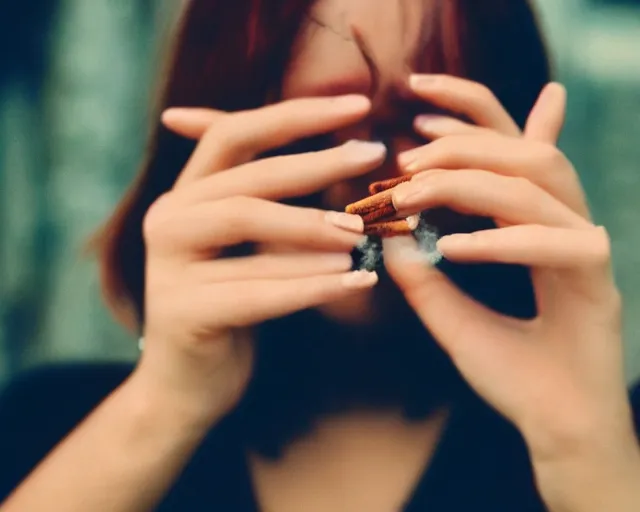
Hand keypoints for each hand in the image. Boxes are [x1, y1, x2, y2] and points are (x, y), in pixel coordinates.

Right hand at [136, 95, 383, 425]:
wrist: (189, 383)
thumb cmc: (232, 305)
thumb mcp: (252, 248)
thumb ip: (278, 206)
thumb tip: (348, 160)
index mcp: (187, 194)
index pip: (235, 133)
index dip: (295, 114)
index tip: (358, 105)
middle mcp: (169, 218)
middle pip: (246, 176)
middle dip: (315, 164)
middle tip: (372, 155)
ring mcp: (169, 266)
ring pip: (247, 223)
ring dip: (314, 225)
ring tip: (364, 233)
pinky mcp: (184, 312)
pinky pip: (257, 290)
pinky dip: (312, 285)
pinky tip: (359, 281)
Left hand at [383, 76, 639, 508]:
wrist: (557, 429)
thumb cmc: (510, 373)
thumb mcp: (452, 317)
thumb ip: (425, 276)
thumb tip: (390, 239)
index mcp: (535, 226)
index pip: (510, 150)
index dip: (470, 116)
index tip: (418, 106)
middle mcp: (565, 226)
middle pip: (526, 152)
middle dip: (463, 142)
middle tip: (406, 158)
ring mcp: (586, 250)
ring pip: (543, 182)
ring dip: (473, 180)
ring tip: (414, 193)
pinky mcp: (599, 282)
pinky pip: (557, 243)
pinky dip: (501, 240)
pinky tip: (451, 247)